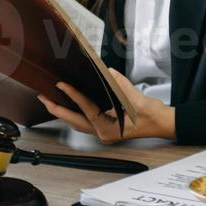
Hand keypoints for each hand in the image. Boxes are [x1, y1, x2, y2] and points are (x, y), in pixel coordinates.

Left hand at [37, 69, 175, 143]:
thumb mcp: (137, 100)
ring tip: (50, 100)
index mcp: (109, 128)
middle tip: (43, 97)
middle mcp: (103, 132)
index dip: (72, 95)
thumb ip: (122, 87)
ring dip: (64, 111)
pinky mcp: (106, 127)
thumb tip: (108, 73)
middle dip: (57, 109)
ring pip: (77, 122)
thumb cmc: (151, 115)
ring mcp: (103, 131)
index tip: (61, 85)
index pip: (86, 109)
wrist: (161, 123)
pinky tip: (70, 104)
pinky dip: (75, 112)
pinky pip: (84, 120)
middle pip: (74, 120)